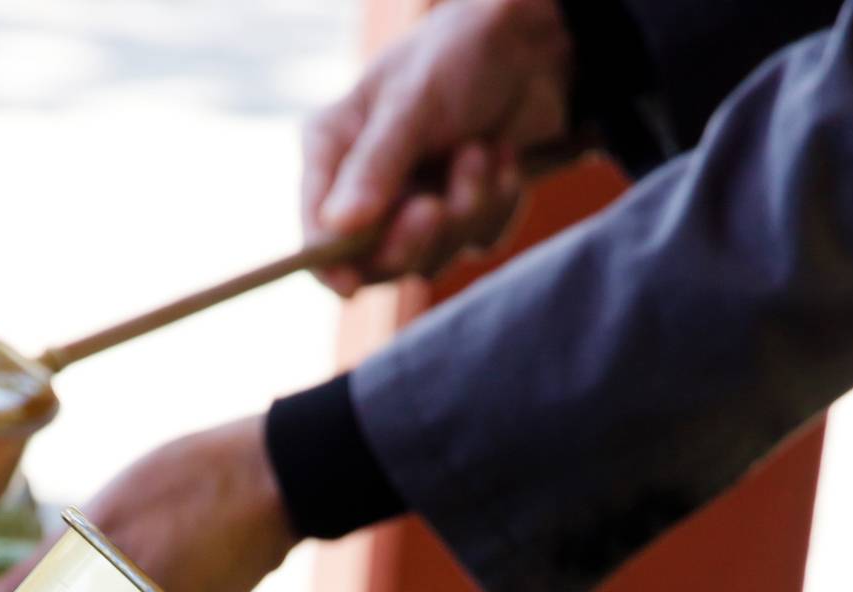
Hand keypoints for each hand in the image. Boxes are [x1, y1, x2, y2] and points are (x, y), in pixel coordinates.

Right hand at [303, 0, 574, 293]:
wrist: (535, 44)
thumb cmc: (459, 55)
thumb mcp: (412, 102)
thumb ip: (377, 165)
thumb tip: (337, 227)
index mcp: (333, 151)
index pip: (317, 230)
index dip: (330, 264)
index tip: (349, 287)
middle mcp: (368, 186)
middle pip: (375, 261)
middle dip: (414, 238)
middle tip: (436, 208)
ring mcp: (416, 205)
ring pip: (435, 255)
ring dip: (468, 206)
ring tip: (480, 149)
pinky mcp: (464, 216)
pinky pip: (478, 241)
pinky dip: (498, 202)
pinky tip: (503, 156)